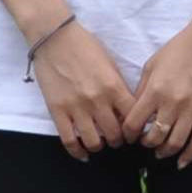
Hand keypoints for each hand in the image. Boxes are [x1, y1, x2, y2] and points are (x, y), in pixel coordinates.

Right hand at [31, 22, 136, 161]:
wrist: (55, 38)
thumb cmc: (85, 47)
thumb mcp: (111, 64)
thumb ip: (119, 88)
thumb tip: (127, 110)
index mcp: (114, 87)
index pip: (132, 118)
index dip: (136, 129)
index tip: (135, 132)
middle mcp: (97, 100)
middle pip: (115, 134)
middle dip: (119, 140)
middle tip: (117, 139)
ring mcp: (76, 107)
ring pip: (93, 141)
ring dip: (100, 146)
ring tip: (100, 143)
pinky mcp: (57, 111)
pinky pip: (68, 140)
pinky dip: (77, 152)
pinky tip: (83, 154)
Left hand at [128, 17, 191, 164]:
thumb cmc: (180, 48)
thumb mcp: (152, 64)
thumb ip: (143, 89)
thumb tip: (135, 112)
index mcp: (155, 91)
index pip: (134, 123)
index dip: (128, 134)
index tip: (128, 136)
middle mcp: (172, 103)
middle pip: (154, 137)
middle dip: (146, 144)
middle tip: (145, 143)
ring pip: (176, 143)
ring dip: (165, 152)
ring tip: (160, 152)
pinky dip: (189, 155)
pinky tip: (182, 162)